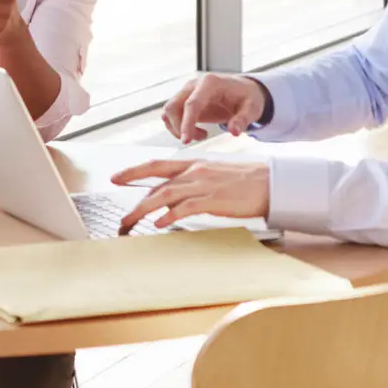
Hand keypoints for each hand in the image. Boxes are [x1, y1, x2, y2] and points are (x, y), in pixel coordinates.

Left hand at [111, 159, 270, 234]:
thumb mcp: (215, 175)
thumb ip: (194, 182)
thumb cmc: (246, 181)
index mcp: (194, 163)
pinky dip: (169, 215)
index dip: (134, 170)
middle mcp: (194, 171)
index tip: (117, 177)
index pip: (157, 164)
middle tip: (120, 215)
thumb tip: (176, 195)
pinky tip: (159, 223)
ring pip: (164, 195)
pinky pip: (184, 207)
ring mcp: (203, 184)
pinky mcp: (212, 199)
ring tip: (130, 223)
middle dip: (134, 198)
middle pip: (155, 182)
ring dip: (143, 210)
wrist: (270, 183)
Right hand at [161, 74, 270, 144]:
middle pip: (173, 107)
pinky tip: (195, 131)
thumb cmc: (247, 98)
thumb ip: (243, 120)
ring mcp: (186, 91)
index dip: (186, 123)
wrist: (243, 91)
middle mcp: (194, 84)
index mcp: (210, 83)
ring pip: (168, 111)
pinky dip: (177, 127)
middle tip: (201, 138)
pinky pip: (170, 115)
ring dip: (178, 128)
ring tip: (201, 135)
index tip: (186, 141)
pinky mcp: (183, 100)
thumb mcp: (252, 109)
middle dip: (180, 128)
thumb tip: (234, 132)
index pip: (191, 104)